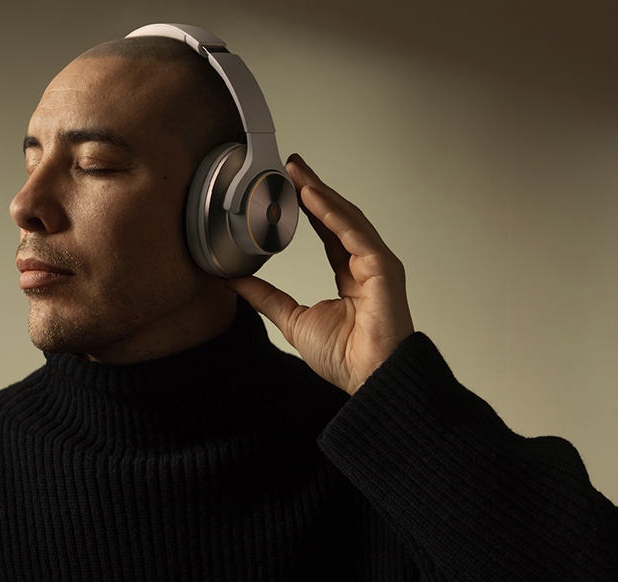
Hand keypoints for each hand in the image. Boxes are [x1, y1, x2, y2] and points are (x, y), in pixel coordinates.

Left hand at [228, 154, 414, 394]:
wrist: (369, 380)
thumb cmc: (345, 358)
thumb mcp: (292, 319)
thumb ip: (266, 296)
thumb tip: (235, 281)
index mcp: (350, 276)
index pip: (328, 232)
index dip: (309, 207)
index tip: (288, 186)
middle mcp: (367, 265)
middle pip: (338, 217)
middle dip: (313, 189)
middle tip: (290, 165)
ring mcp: (377, 264)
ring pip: (346, 218)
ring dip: (320, 193)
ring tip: (297, 172)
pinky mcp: (383, 268)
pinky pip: (354, 233)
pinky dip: (332, 212)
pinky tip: (312, 195)